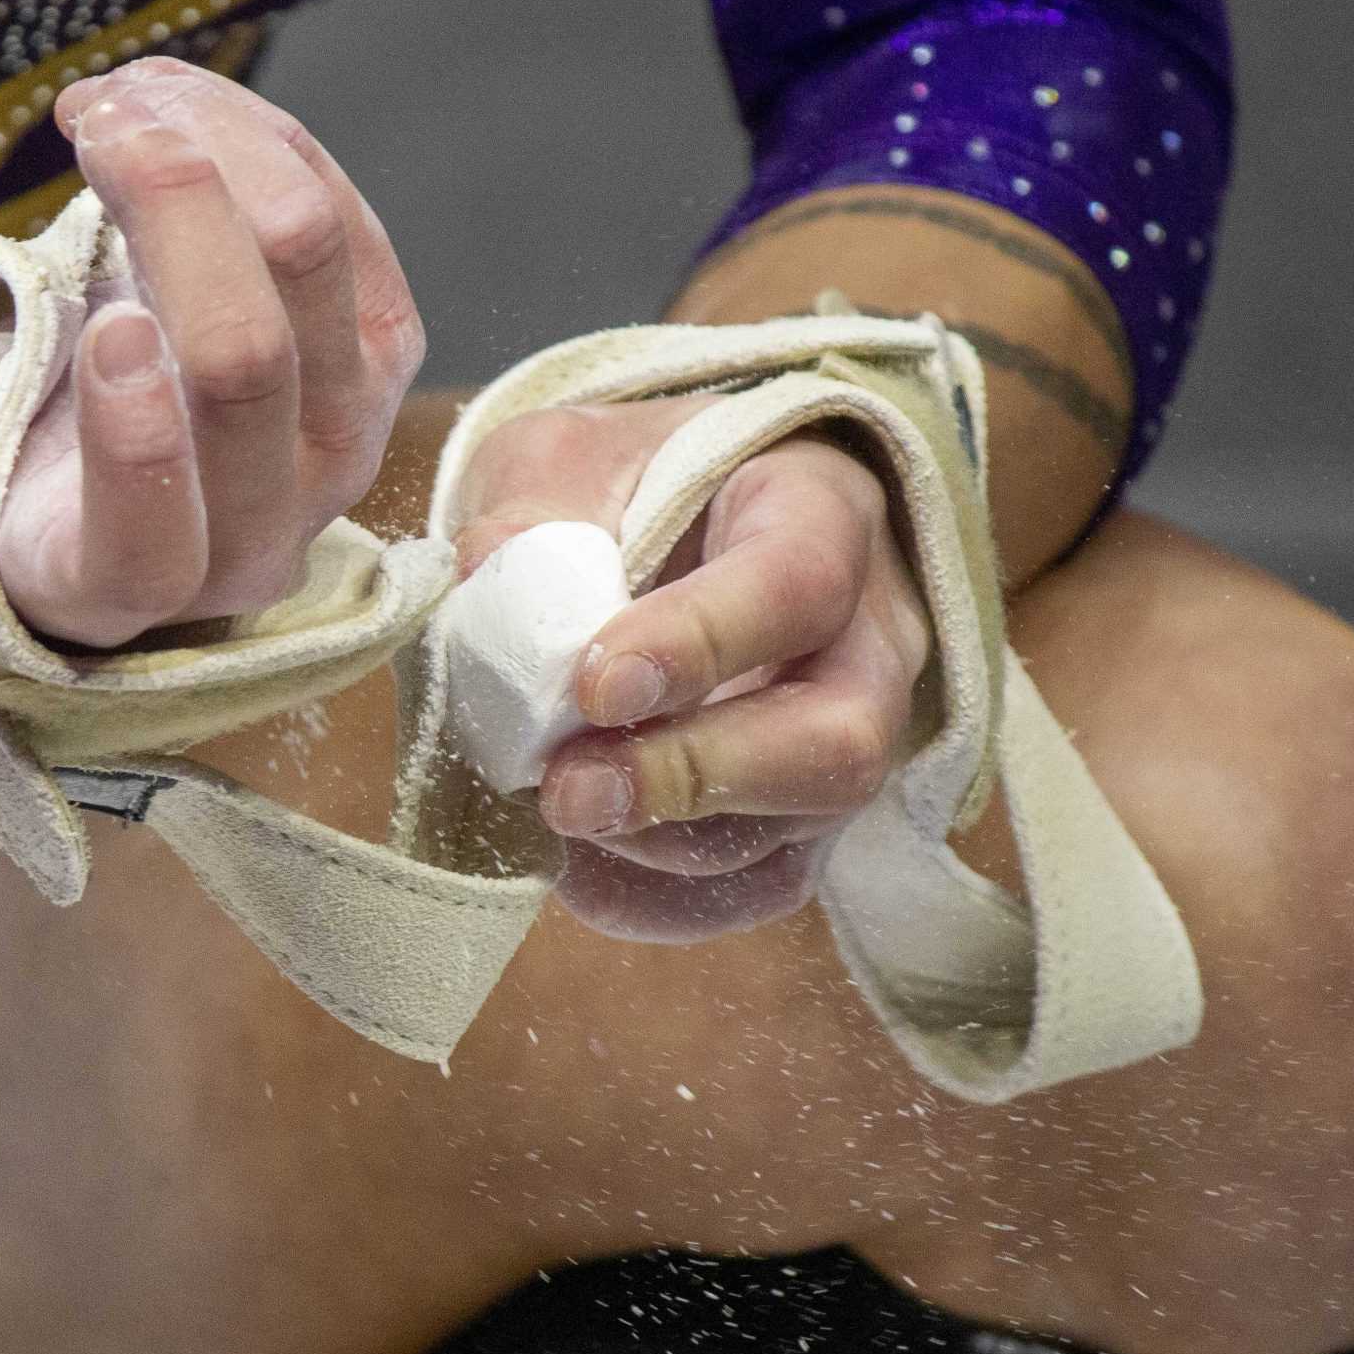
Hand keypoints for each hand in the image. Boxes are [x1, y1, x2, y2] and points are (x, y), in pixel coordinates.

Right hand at [0, 60, 425, 682]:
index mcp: (118, 585)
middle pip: (248, 367)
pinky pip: (352, 226)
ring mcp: (335, 440)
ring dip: (220, 152)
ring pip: (315, 271)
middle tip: (93, 119)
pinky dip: (262, 142)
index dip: (139, 440)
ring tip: (123, 98)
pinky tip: (180, 104)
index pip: (154, 542)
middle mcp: (253, 534)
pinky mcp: (379, 353)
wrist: (64, 419)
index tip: (99, 320)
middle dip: (175, 214)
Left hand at [454, 400, 931, 941]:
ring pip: (791, 831)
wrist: (683, 527)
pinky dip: (657, 898)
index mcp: (821, 514)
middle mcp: (868, 641)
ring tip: (548, 807)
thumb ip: (536, 506)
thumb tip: (485, 571)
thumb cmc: (632, 483)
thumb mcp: (574, 455)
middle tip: (567, 790)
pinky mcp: (803, 821)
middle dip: (693, 776)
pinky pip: (755, 889)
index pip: (794, 584)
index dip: (698, 644)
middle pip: (837, 742)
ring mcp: (848, 742)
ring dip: (654, 841)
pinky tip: (573, 866)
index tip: (593, 684)